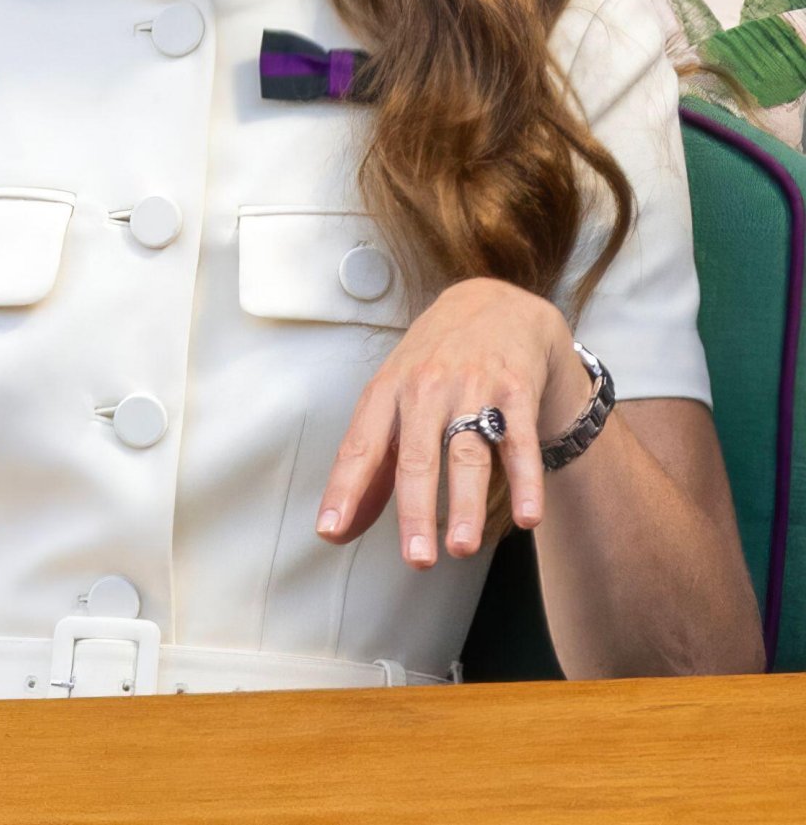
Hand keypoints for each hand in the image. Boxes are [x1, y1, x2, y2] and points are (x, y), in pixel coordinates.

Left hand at [315, 277, 592, 567]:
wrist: (496, 303)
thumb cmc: (434, 363)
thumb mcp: (393, 398)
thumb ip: (369, 465)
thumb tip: (338, 529)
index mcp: (387, 391)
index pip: (361, 445)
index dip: (345, 489)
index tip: (331, 531)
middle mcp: (426, 388)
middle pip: (417, 456)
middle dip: (415, 510)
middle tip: (416, 559)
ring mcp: (472, 386)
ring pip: (468, 452)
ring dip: (466, 501)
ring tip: (461, 547)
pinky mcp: (516, 389)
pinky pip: (521, 440)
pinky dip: (527, 480)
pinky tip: (529, 516)